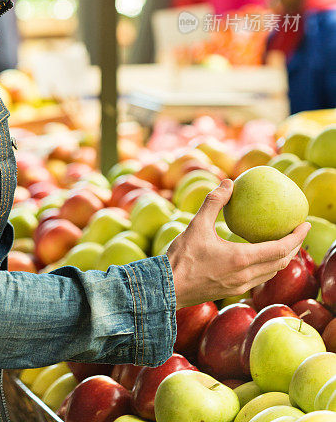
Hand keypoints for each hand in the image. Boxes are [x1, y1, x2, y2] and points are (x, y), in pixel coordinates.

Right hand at [166, 179, 309, 308]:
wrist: (168, 288)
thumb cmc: (182, 256)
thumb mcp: (196, 224)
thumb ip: (214, 202)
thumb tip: (228, 182)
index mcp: (241, 259)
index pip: (281, 249)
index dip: (296, 237)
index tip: (305, 224)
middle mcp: (246, 275)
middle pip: (281, 262)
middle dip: (294, 246)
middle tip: (298, 230)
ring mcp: (240, 286)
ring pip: (271, 272)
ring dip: (282, 257)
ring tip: (284, 242)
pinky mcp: (233, 290)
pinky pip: (259, 277)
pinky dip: (267, 265)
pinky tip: (259, 255)